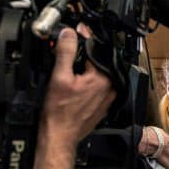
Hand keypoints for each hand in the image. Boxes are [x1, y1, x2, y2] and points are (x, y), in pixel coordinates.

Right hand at [40, 26, 114, 144]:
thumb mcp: (58, 77)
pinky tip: (72, 90)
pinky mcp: (101, 106)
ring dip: (83, 70)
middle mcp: (110, 88)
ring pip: (96, 75)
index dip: (82, 40)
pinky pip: (96, 88)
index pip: (94, 50)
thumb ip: (65, 52)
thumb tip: (69, 34)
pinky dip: (86, 84)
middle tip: (66, 60)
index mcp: (103, 78)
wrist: (59, 136)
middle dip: (81, 57)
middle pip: (96, 62)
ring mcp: (107, 98)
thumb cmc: (59, 113)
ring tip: (68, 78)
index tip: (75, 33)